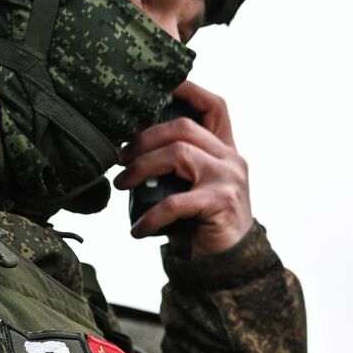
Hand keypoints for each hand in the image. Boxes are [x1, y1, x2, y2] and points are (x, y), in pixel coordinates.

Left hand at [114, 80, 253, 256]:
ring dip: (142, 167)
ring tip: (123, 184)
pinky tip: (138, 229)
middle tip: (121, 157)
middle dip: (144, 138)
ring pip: (179, 153)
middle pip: (185, 127)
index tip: (157, 88)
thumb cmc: (203, 222)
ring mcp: (229, 179)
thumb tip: (127, 149)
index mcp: (225, 150)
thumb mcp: (195, 186)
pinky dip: (150, 216)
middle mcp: (231, 159)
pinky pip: (175, 202)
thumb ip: (178, 164)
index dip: (188, 90)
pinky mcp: (221, 203)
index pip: (214, 107)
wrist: (230, 263)